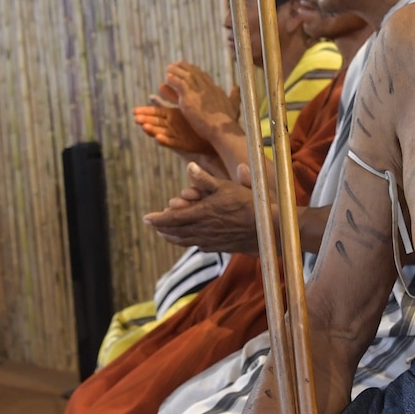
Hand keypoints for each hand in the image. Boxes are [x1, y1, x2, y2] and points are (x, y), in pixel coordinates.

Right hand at [133, 92, 215, 157]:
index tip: (133, 111)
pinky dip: (165, 141)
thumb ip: (174, 95)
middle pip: (155, 123)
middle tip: (135, 118)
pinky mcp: (183, 144)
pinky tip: (158, 138)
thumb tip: (163, 84)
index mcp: (172, 117)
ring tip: (144, 127)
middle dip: (145, 121)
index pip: (155, 114)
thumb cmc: (201, 121)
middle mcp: (172, 126)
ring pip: (161, 132)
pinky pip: (172, 143)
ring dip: (152, 130)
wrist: (215, 136)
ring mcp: (176, 136)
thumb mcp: (186, 105)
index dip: (145, 112)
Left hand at [144, 163, 260, 253]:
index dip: (158, 219)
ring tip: (165, 235)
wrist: (267, 229)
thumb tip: (189, 166)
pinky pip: (199, 245)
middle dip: (163, 228)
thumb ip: (205, 179)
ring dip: (172, 237)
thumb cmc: (249, 204)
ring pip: (185, 240)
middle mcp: (203, 230)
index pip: (172, 218)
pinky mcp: (220, 247)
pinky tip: (189, 240)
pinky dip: (188, 242)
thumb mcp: (226, 186)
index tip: (146, 218)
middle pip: (176, 232)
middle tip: (154, 226)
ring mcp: (211, 240)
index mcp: (202, 213)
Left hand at [162, 62, 242, 140]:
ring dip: (176, 71)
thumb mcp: (234, 107)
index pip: (204, 76)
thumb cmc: (228, 123)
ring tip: (169, 68)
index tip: (190, 68)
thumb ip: (234, 97)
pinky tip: (167, 78)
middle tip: (177, 64)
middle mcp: (207, 88)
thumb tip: (237, 88)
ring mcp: (198, 92)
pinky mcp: (189, 98)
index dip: (196, 72)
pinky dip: (173, 79)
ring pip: (186, 75)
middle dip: (185, 67)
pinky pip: (179, 84)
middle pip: (195, 72)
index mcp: (216, 90)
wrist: (223, 130)